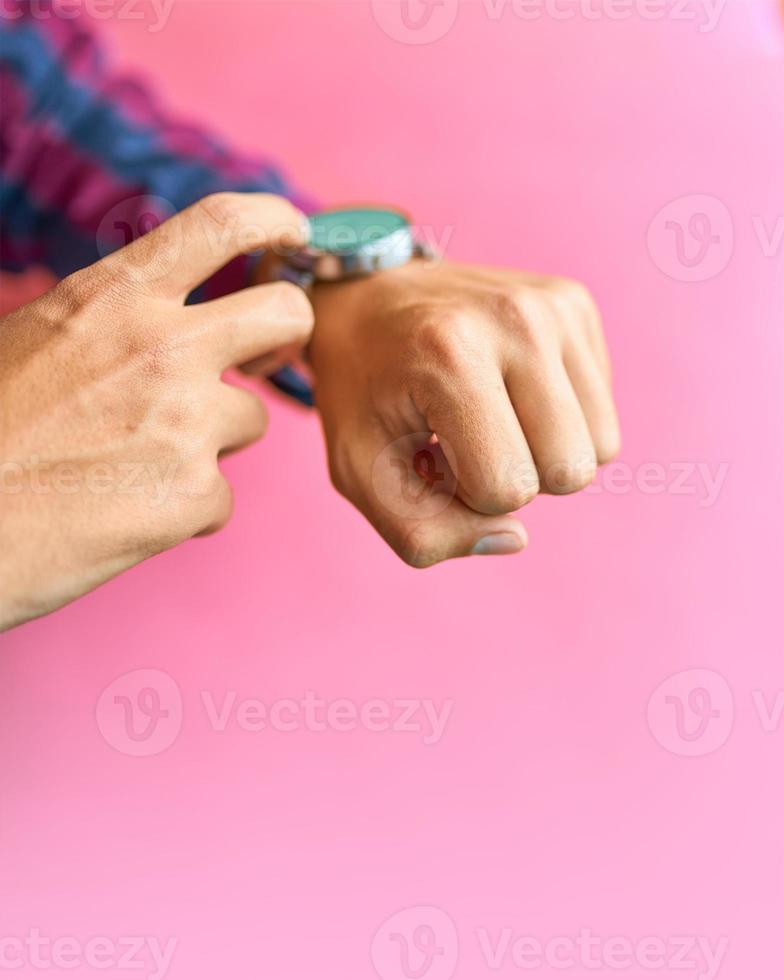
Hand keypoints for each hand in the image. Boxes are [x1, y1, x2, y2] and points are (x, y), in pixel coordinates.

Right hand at [0, 193, 312, 630]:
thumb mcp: (39, 336)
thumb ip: (114, 319)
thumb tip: (171, 319)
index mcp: (112, 297)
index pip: (218, 224)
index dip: (271, 217)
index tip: (294, 229)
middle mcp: (162, 349)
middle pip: (284, 312)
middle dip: (288, 330)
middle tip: (269, 352)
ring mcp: (185, 423)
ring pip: (250, 419)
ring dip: (212, 440)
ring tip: (138, 461)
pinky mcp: (192, 495)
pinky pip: (221, 496)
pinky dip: (187, 509)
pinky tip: (131, 513)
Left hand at [308, 260, 619, 567]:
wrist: (368, 296)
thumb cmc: (361, 391)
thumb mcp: (360, 472)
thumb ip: (422, 533)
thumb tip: (515, 538)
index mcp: (450, 355)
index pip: (506, 490)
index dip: (465, 496)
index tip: (429, 453)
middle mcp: (516, 318)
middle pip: (569, 470)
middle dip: (514, 478)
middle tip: (463, 438)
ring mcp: (554, 304)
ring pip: (601, 448)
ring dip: (544, 453)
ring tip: (488, 415)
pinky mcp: (576, 303)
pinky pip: (603, 411)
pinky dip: (561, 420)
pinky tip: (510, 390)